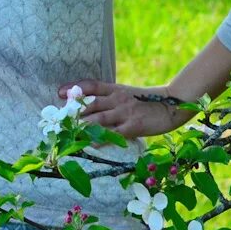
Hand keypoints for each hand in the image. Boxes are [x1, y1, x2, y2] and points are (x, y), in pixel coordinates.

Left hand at [55, 80, 191, 140]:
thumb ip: (111, 99)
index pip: (91, 85)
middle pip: (90, 104)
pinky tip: (90, 144)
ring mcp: (124, 112)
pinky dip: (100, 139)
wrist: (171, 105)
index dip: (74, 88)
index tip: (59, 93)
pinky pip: (113, 134)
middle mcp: (117, 99)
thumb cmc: (147, 102)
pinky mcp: (133, 126)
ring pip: (98, 119)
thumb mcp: (127, 95)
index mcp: (115, 89)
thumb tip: (91, 106)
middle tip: (59, 120)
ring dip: (82, 126)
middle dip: (73, 112)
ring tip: (68, 133)